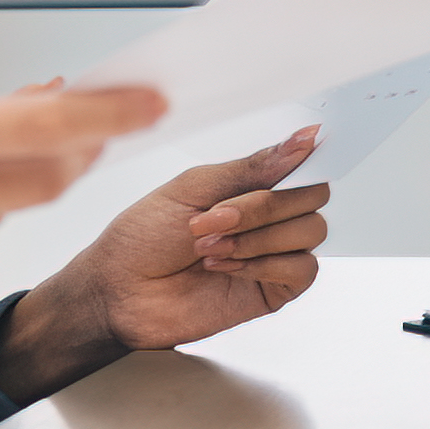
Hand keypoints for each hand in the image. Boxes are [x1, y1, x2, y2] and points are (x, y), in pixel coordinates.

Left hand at [0, 126, 338, 395]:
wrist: (116, 290)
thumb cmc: (142, 237)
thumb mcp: (194, 186)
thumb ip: (254, 166)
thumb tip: (305, 138)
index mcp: (250, 185)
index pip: (304, 164)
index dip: (311, 158)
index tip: (310, 147)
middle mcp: (268, 217)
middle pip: (313, 196)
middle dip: (262, 205)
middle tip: (213, 217)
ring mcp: (273, 253)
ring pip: (311, 231)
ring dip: (257, 237)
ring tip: (208, 246)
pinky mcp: (272, 290)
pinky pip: (302, 269)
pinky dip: (263, 264)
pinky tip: (224, 266)